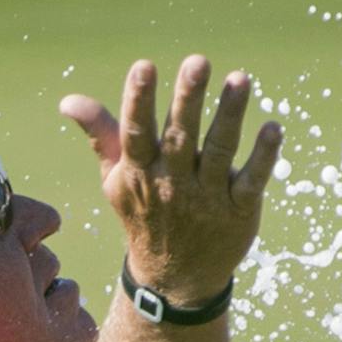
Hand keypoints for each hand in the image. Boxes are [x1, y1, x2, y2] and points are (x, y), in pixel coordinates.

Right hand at [59, 57, 281, 306]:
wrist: (174, 279)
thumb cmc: (144, 215)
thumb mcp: (116, 180)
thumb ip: (101, 135)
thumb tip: (68, 100)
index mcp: (141, 171)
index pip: (136, 133)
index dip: (138, 100)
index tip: (143, 66)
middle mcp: (173, 183)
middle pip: (181, 137)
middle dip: (188, 99)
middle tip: (198, 62)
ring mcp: (208, 197)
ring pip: (220, 151)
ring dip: (230, 115)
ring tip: (241, 80)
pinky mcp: (238, 210)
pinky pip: (252, 180)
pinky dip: (264, 157)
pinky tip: (273, 128)